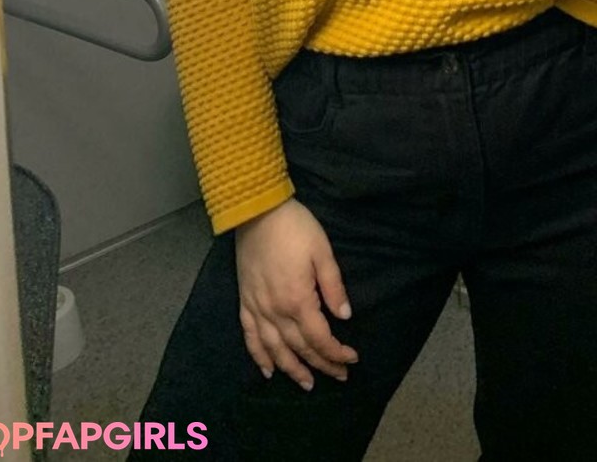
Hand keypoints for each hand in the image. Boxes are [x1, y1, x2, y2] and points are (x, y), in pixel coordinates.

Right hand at [235, 198, 357, 388]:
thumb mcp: (322, 251)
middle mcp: (275, 311)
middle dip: (320, 365)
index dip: (336, 352)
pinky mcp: (244, 302)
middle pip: (299, 347)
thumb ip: (333, 286)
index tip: (351, 360)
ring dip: (291, 369)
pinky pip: (250, 337)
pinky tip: (267, 369)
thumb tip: (345, 316)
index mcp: (298, 299)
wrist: (257, 212)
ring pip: (274, 349)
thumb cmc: (295, 227)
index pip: (319, 337)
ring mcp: (257, 308)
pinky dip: (258, 357)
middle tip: (338, 377)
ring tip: (306, 384)